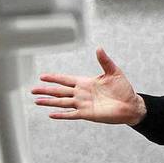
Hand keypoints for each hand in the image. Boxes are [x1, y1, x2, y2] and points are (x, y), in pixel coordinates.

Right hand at [31, 48, 146, 124]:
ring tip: (36, 101)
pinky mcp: (87, 114)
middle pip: (59, 91)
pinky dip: (61, 115)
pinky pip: (71, 114)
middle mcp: (81, 93)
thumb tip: (99, 48)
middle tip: (32, 90)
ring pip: (62, 102)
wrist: (131, 105)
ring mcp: (83, 104)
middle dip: (46, 90)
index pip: (66, 79)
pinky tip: (51, 114)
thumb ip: (104, 61)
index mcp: (86, 82)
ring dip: (49, 102)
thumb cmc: (123, 89)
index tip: (42, 76)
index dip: (54, 78)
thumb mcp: (114, 72)